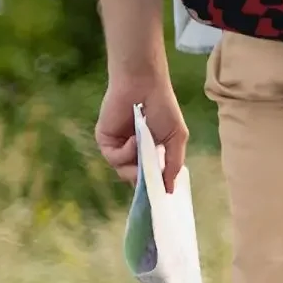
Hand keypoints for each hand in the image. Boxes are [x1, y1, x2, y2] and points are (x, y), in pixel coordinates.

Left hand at [96, 74, 187, 194]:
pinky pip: (114, 158)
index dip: (153, 187)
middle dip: (144, 180)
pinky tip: (134, 139)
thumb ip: (173, 164)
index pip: (150, 176)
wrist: (143, 85)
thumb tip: (170, 190)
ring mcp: (119, 147)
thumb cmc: (164, 107)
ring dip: (135, 164)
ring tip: (144, 148)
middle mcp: (133, 152)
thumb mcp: (176, 137)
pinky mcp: (105, 142)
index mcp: (150, 151)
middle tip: (151, 179)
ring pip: (123, 171)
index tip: (159, 197)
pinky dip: (126, 152)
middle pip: (135, 179)